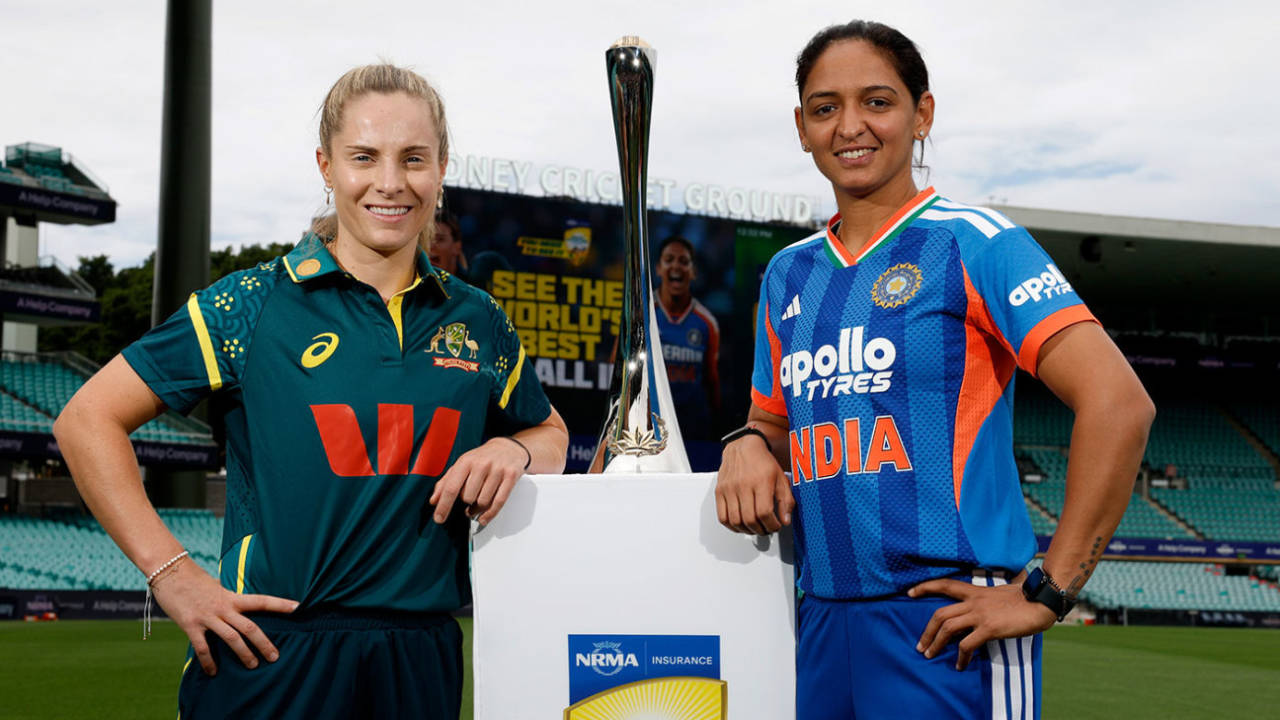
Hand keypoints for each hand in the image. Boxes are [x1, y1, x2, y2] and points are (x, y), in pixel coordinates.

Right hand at [151, 558, 298, 675]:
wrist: (169, 571)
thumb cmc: (192, 578)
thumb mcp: (215, 585)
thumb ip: (225, 594)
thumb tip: (232, 599)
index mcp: (232, 596)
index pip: (261, 600)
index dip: (280, 604)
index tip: (298, 607)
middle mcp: (223, 607)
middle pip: (250, 627)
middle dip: (264, 643)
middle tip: (275, 656)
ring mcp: (207, 616)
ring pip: (231, 638)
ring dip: (243, 654)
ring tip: (253, 665)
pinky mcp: (190, 625)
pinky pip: (203, 647)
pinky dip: (209, 661)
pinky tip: (213, 672)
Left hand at [429, 437, 525, 525]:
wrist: (507, 448)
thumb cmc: (482, 458)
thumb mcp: (461, 465)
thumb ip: (446, 482)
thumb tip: (434, 501)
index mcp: (466, 461)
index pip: (452, 487)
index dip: (444, 505)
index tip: (439, 518)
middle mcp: (482, 465)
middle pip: (468, 497)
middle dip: (467, 502)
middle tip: (469, 499)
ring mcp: (497, 470)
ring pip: (483, 502)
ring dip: (478, 508)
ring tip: (477, 504)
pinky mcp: (511, 477)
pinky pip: (498, 502)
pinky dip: (489, 514)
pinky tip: (483, 518)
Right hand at [715, 434, 793, 534]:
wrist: (743, 446)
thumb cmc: (763, 462)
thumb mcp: (781, 478)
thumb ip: (786, 500)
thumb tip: (785, 520)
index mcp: (761, 481)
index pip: (765, 512)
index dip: (772, 525)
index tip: (776, 525)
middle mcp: (743, 485)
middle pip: (750, 519)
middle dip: (761, 530)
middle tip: (767, 529)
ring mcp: (729, 488)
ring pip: (736, 520)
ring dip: (747, 531)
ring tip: (755, 528)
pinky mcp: (719, 491)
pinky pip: (722, 516)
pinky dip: (732, 526)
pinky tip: (740, 525)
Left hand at [908, 575, 1055, 669]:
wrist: (1042, 600)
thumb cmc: (1026, 598)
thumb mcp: (999, 592)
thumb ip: (986, 599)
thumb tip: (979, 610)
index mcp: (975, 591)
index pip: (944, 584)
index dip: (925, 587)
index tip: (909, 592)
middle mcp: (974, 602)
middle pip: (940, 614)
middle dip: (926, 631)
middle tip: (920, 646)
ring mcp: (980, 614)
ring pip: (947, 628)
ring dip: (935, 644)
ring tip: (930, 655)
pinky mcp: (989, 628)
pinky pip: (967, 644)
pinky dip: (960, 656)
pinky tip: (960, 665)